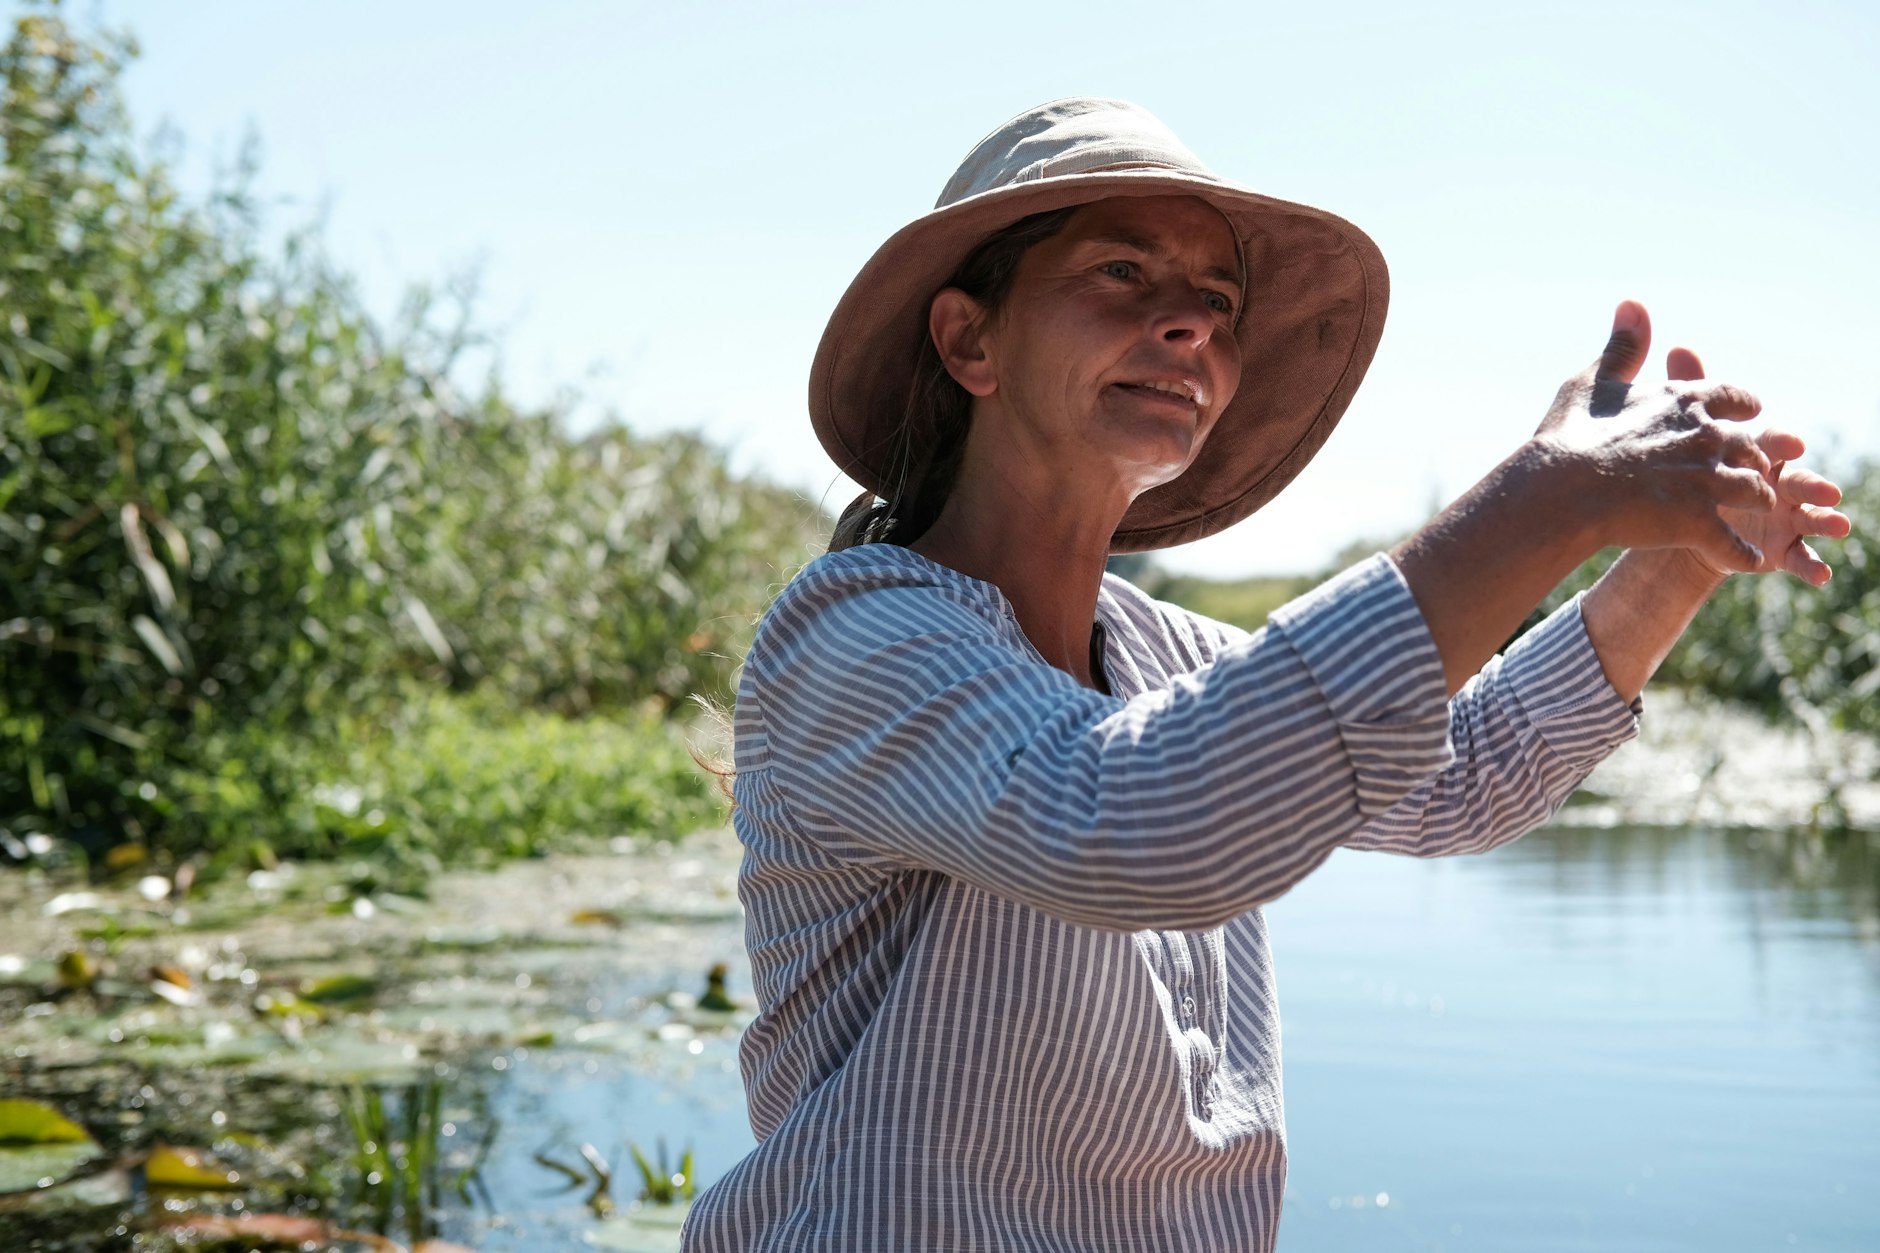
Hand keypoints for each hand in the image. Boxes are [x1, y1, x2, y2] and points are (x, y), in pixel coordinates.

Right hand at [1531, 300, 1778, 573]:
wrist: (1558, 491)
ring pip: (1756, 492)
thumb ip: (1623, 347)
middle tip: (1755, 472)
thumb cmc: (1567, 438)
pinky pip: (1737, 545)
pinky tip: (1742, 559)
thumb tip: (1634, 303)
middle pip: (1753, 448)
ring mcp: (1707, 483)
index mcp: (1685, 402)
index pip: (1737, 399)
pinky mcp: (1699, 524)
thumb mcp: (1592, 383)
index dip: (1744, 408)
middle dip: (1756, 460)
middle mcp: (1707, 438)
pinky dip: (1742, 554)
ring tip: (1749, 516)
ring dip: (1754, 502)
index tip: (1748, 415)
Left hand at [1662, 347, 1850, 585]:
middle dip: (1814, 485)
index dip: (1782, 445)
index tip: (1789, 444)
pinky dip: (1811, 566)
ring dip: (1825, 521)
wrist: (1678, 520)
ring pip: (1811, 517)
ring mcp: (1784, 515)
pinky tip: (1820, 576)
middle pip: (1800, 480)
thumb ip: (1690, 394)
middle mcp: (1779, 481)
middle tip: (1826, 491)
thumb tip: (1679, 345)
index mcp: (1760, 452)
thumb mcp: (1685, 433)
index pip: (1774, 444)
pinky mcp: (1780, 547)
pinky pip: (1799, 558)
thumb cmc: (1687, 468)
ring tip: (1839, 526)